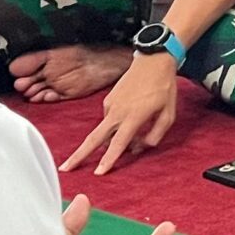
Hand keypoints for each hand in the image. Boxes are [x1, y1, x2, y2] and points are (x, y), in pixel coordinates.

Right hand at [64, 52, 179, 176]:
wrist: (153, 62)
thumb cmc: (163, 88)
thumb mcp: (168, 114)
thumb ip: (156, 134)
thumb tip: (140, 147)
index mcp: (134, 116)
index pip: (118, 143)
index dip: (108, 160)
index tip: (97, 173)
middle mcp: (118, 112)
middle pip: (94, 138)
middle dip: (79, 155)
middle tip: (65, 168)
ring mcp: (110, 105)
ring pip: (104, 131)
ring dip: (108, 142)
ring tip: (129, 142)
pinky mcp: (108, 100)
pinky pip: (108, 120)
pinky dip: (114, 128)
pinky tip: (128, 123)